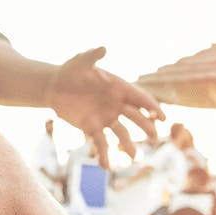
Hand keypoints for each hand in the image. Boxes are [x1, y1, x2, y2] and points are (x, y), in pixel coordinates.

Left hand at [46, 46, 164, 168]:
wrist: (54, 86)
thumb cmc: (69, 71)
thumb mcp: (79, 62)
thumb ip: (92, 56)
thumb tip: (103, 48)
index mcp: (118, 89)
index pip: (139, 98)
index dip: (151, 107)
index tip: (161, 117)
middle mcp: (116, 105)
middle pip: (136, 117)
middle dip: (146, 127)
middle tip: (154, 136)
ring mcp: (106, 118)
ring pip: (122, 134)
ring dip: (129, 146)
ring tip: (133, 157)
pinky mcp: (93, 128)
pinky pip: (101, 143)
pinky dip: (104, 154)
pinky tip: (105, 166)